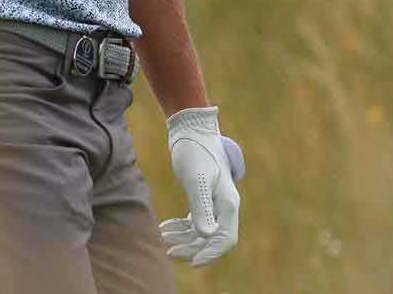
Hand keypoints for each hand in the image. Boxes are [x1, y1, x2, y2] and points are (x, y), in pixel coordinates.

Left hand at [160, 107, 242, 266]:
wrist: (190, 129)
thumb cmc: (195, 151)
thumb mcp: (196, 179)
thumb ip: (202, 207)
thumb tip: (207, 235)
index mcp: (228, 203)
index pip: (225, 238)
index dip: (211, 253)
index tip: (193, 262)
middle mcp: (224, 205)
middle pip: (212, 237)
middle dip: (193, 247)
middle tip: (170, 251)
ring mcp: (214, 201)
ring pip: (202, 230)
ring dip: (184, 237)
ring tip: (164, 237)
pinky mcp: (202, 195)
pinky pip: (195, 220)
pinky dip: (182, 226)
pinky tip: (166, 227)